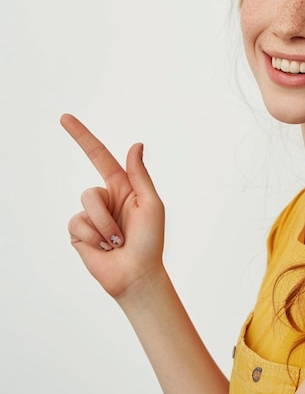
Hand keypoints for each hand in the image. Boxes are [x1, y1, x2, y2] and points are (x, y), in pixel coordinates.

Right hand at [62, 114, 165, 299]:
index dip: (82, 137)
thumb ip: (139, 175)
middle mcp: (105, 198)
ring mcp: (90, 215)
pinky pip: (77, 225)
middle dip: (106, 215)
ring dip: (103, 228)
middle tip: (123, 234)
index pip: (99, 156)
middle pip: (91, 191)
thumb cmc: (151, 240)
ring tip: (115, 242)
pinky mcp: (78, 233)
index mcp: (123, 186)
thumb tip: (136, 145)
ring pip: (84, 208)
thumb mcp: (151, 203)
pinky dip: (93, 238)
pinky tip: (103, 249)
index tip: (64, 118)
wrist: (137, 274)